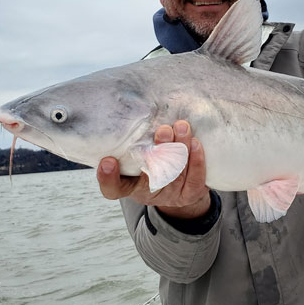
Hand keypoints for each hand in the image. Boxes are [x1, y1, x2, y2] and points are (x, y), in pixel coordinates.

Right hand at [97, 120, 211, 218]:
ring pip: (176, 173)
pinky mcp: (190, 194)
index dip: (108, 178)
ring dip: (180, 148)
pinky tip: (195, 143)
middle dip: (158, 153)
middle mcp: (148, 193)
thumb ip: (131, 141)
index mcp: (128, 185)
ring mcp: (170, 195)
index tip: (107, 161)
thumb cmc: (151, 163)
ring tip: (181, 126)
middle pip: (151, 177)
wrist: (178, 185)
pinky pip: (195, 179)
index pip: (113, 188)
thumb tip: (131, 109)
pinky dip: (196, 160)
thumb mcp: (135, 155)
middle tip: (163, 130)